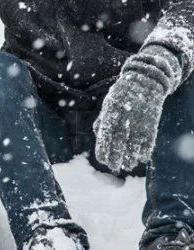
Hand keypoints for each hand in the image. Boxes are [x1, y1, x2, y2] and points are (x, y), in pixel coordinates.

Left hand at [94, 45, 181, 172]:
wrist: (145, 82)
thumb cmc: (122, 95)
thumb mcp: (108, 105)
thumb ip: (102, 121)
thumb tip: (98, 138)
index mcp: (111, 116)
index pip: (105, 140)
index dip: (103, 152)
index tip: (102, 160)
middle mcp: (124, 122)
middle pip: (118, 147)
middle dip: (115, 160)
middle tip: (113, 167)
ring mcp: (139, 124)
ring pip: (134, 149)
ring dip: (130, 160)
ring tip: (126, 165)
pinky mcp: (152, 126)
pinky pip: (148, 144)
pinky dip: (144, 153)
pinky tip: (140, 158)